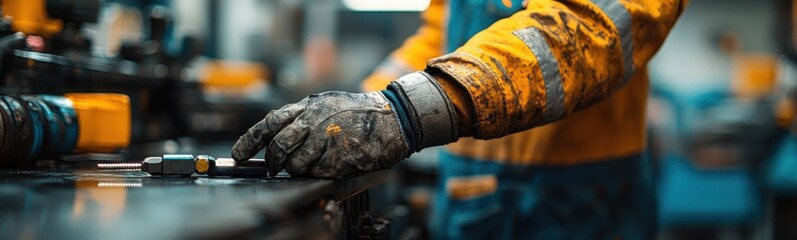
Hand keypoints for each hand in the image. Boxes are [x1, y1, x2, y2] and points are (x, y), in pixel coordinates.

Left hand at [231, 91, 409, 178]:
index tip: (238, 154)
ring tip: (311, 163)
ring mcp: (326, 140)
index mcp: (308, 106)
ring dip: (297, 169)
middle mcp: (314, 122)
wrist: (392, 118)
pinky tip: (330, 163)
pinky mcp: (339, 158)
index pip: (269, 123)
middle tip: (274, 168)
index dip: (249, 140)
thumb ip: (302, 116)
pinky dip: (318, 172)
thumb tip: (276, 136)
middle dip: (273, 162)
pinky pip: (317, 173)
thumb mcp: (327, 103)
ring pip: (295, 165)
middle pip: (279, 147)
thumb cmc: (359, 113)